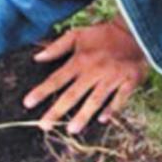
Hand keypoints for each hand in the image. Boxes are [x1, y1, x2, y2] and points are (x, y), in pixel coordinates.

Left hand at [23, 18, 148, 133]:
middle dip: (57, 110)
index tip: (27, 103)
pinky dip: (112, 109)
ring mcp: (112, 78)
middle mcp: (94, 72)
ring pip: (95, 100)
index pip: (56, 79)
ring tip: (71, 129)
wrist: (134, 31)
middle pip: (72, 94)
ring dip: (83, 115)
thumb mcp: (76, 35)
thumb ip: (56, 47)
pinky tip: (103, 120)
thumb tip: (36, 57)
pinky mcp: (130, 82)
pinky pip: (120, 98)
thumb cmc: (101, 35)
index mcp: (79, 61)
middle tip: (44, 125)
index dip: (41, 91)